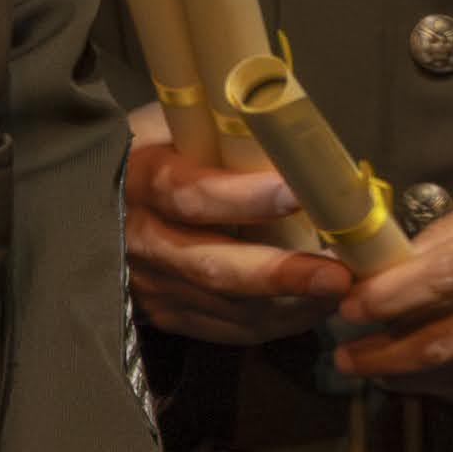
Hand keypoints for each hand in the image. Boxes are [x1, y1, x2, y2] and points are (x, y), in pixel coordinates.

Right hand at [123, 104, 347, 344]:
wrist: (108, 194)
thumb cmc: (167, 145)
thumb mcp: (184, 123)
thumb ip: (231, 134)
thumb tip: (306, 146)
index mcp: (142, 179)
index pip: (190, 193)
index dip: (243, 197)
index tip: (298, 194)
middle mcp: (140, 238)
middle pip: (211, 265)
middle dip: (279, 274)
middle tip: (338, 274)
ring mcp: (150, 282)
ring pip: (225, 304)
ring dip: (290, 304)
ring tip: (344, 290)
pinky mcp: (165, 311)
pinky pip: (225, 328)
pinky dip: (277, 322)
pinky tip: (317, 306)